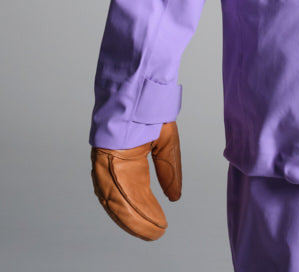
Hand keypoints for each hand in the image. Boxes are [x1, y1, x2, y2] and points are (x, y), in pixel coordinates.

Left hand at [90, 121, 181, 240]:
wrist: (143, 87)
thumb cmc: (151, 109)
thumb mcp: (166, 145)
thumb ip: (169, 171)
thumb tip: (174, 197)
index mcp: (128, 159)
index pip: (135, 192)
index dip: (146, 210)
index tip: (159, 226)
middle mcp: (114, 164)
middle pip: (123, 201)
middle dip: (138, 219)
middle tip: (154, 233)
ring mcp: (106, 162)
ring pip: (116, 199)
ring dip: (133, 219)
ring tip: (151, 230)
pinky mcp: (102, 158)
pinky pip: (112, 188)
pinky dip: (125, 206)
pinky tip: (139, 218)